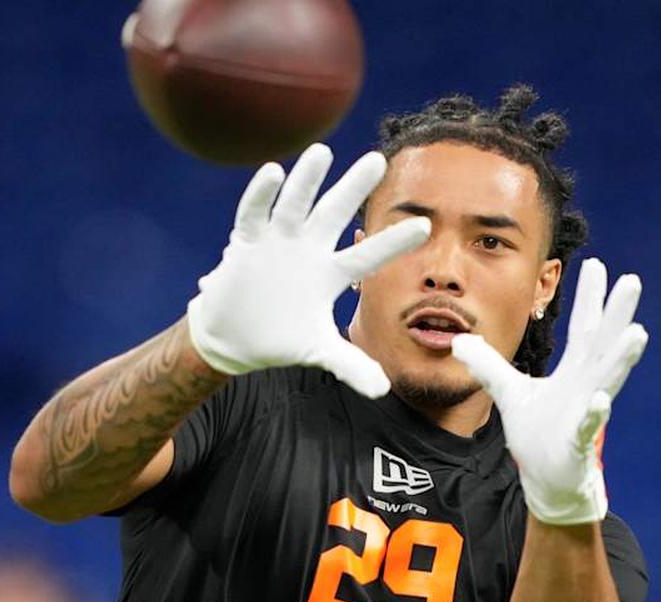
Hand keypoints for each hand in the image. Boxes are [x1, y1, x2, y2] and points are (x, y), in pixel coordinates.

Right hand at [187, 144, 430, 397]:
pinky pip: (255, 215)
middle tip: (377, 160)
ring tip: (322, 152)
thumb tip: (384, 389)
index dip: (394, 242)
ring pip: (296, 205)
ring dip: (307, 180)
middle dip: (354, 189)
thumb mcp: (319, 351)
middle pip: (335, 214)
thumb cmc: (282, 338)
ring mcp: (278, 243)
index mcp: (331, 274)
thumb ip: (349, 365)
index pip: (368, 255)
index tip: (425, 225)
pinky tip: (273, 172)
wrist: (235, 338)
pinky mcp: (247, 244)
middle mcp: (309, 250)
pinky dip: (261, 195)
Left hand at [451, 258, 648, 524]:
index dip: (589, 297)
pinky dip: (593, 413)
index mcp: (575, 370)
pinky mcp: (578, 441)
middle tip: (633, 281)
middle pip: (604, 343)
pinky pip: (588, 425)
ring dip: (621, 357)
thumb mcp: (508, 391)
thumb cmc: (537, 433)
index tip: (596, 264)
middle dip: (618, 313)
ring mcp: (586, 411)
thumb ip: (487, 364)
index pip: (584, 327)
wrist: (547, 478)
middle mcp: (587, 385)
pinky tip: (599, 400)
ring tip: (636, 332)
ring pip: (607, 379)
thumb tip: (460, 339)